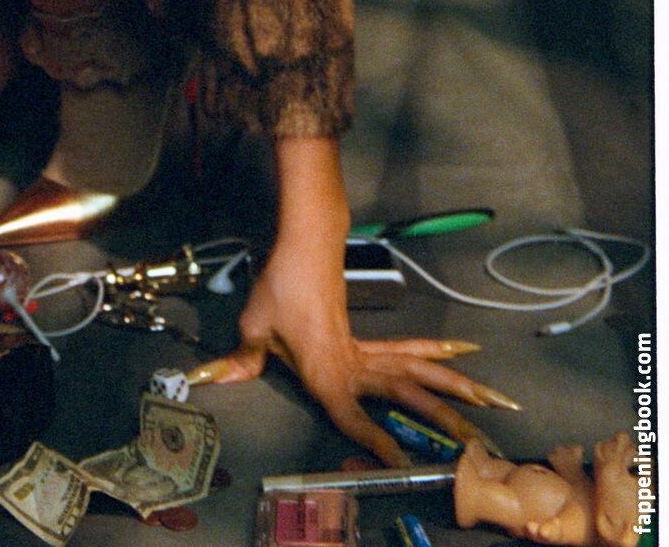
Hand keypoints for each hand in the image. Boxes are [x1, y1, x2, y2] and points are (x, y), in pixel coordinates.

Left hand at [193, 243, 510, 466]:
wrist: (304, 245)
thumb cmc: (280, 284)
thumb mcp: (255, 322)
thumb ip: (242, 356)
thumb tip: (214, 378)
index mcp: (327, 370)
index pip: (351, 414)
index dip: (373, 439)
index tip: (401, 462)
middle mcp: (354, 365)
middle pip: (406, 395)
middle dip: (445, 417)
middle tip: (482, 437)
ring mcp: (364, 352)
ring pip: (416, 375)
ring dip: (454, 388)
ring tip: (492, 401)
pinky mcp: (366, 340)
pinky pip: (407, 353)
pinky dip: (435, 356)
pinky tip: (462, 357)